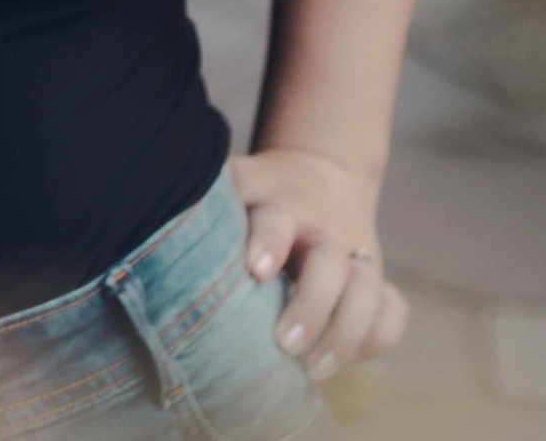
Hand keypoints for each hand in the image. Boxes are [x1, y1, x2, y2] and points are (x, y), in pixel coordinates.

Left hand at [230, 148, 409, 381]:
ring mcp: (356, 255)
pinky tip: (356, 358)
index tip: (255, 269)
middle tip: (284, 344)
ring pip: (367, 293)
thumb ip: (207, 202)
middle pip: (330, 265)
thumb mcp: (237, 185)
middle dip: (311, 307)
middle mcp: (323, 230)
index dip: (267, 243)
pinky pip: (394, 311)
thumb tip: (151, 216)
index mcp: (281, 205)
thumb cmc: (260, 195)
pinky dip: (380, 336)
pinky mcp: (378, 280)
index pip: (276, 220)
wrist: (320, 175)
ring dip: (346, 334)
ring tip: (315, 370)